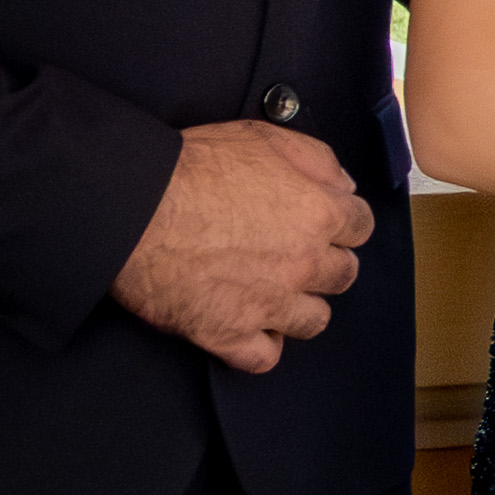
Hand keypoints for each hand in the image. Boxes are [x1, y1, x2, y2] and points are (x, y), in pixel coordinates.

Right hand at [111, 120, 373, 374]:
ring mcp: (268, 303)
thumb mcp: (264, 137)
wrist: (133, 207)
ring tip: (273, 293)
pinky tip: (248, 326)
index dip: (342, 223)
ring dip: (299, 307)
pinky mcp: (228, 333)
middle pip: (343, 275)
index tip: (325, 223)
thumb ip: (317, 159)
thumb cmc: (193, 167)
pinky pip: (264, 357)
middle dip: (326, 264)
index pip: (361, 226)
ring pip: (313, 321)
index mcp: (318, 213)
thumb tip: (343, 184)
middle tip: (296, 255)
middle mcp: (303, 262)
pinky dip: (260, 346)